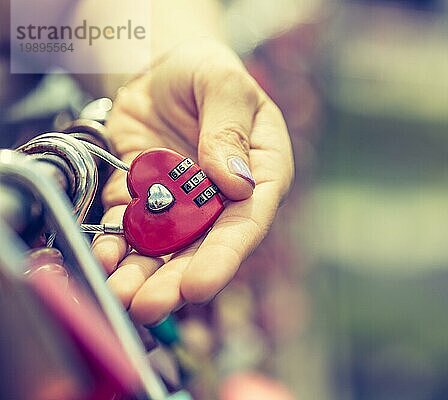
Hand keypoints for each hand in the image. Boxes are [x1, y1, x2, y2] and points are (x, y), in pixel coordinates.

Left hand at [92, 39, 293, 323]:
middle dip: (175, 279)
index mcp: (259, 174)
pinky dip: (113, 244)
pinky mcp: (142, 197)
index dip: (224, 255)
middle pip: (203, 246)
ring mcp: (181, 201)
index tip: (199, 284)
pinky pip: (127, 226)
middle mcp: (222, 198)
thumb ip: (229, 127)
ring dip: (141, 274)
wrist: (166, 69)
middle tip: (149, 306)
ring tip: (119, 295)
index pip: (247, 221)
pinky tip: (102, 258)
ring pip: (164, 246)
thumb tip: (232, 182)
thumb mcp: (223, 83)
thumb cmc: (208, 71)